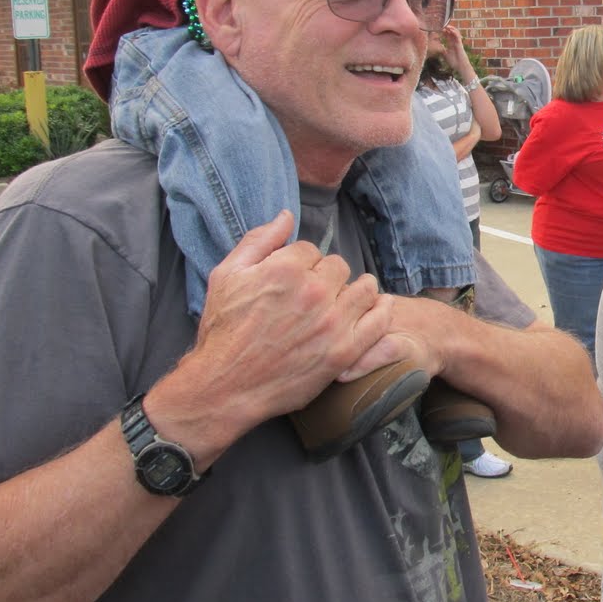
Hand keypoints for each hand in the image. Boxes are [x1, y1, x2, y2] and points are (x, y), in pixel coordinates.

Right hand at [191, 213, 392, 424]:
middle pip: (339, 266)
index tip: (294, 279)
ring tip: (344, 300)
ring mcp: (332, 323)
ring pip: (364, 288)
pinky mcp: (344, 352)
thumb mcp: (226, 275)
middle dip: (327, 276)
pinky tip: (375, 309)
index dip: (302, 263)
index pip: (312, 249)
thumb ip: (259, 240)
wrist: (224, 386)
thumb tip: (287, 215)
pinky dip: (381, 311)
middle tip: (314, 295)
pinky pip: (379, 321)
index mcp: (285, 270)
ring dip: (356, 290)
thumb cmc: (222, 331)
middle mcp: (313, 293)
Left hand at [442, 21, 474, 77]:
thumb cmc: (454, 62)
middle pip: (451, 32)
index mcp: (451, 44)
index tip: (438, 28)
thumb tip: (436, 49)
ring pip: (455, 33)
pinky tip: (450, 29)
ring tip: (446, 25)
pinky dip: (454, 32)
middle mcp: (454, 42)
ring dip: (451, 28)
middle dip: (446, 28)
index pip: (447, 36)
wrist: (460, 66)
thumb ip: (442, 51)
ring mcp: (457, 42)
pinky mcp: (460, 44)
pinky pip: (457, 36)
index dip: (443, 31)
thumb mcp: (445, 55)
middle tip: (441, 24)